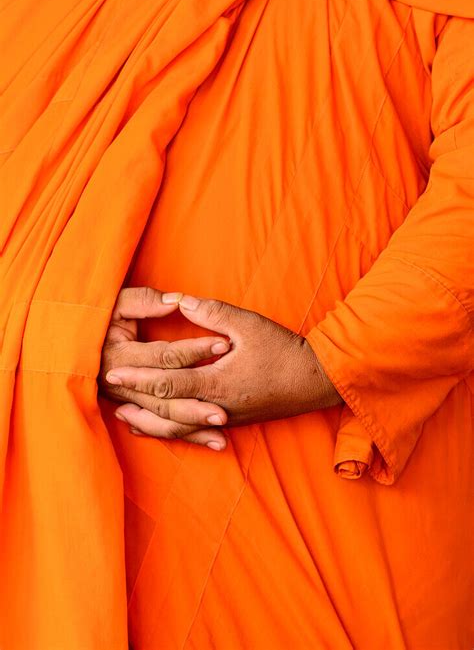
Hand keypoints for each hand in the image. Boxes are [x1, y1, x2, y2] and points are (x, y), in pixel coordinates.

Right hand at [99, 287, 230, 448]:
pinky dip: (188, 436)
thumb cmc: (99, 321)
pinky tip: (214, 441)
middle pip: (165, 398)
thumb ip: (144, 301)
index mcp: (121, 356)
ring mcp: (129, 401)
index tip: (223, 344)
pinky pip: (162, 428)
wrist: (71, 348)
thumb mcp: (115, 304)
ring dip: (194, 426)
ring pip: (164, 419)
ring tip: (222, 430)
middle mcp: (124, 385)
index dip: (194, 351)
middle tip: (225, 410)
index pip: (164, 357)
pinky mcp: (137, 410)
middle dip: (196, 404)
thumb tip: (175, 301)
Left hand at [105, 293, 341, 447]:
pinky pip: (194, 430)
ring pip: (178, 427)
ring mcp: (224, 416)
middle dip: (136, 398)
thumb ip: (212, 313)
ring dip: (149, 422)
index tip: (113, 369)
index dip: (139, 376)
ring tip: (125, 417)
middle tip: (109, 390)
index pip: (168, 381)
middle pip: (166, 408)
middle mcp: (215, 405)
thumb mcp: (249, 325)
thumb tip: (180, 301)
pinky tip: (160, 427)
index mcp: (216, 381)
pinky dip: (172, 430)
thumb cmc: (283, 351)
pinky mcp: (232, 420)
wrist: (316, 380)